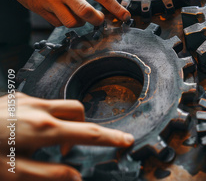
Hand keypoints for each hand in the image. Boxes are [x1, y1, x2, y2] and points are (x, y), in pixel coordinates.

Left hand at [0, 93, 133, 180]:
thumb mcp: (12, 172)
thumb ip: (48, 174)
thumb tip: (76, 176)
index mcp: (42, 130)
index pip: (88, 133)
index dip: (112, 138)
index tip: (128, 140)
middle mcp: (38, 109)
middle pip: (78, 111)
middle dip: (83, 128)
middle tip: (68, 150)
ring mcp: (25, 100)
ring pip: (61, 105)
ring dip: (64, 121)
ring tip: (46, 142)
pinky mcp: (13, 98)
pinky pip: (41, 103)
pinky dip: (45, 116)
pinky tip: (26, 131)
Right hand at [1, 0, 130, 27]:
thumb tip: (102, 3)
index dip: (116, 7)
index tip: (126, 16)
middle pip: (87, 12)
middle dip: (96, 20)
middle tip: (98, 20)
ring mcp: (51, 1)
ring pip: (71, 23)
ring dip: (78, 23)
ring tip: (75, 14)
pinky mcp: (40, 10)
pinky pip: (57, 24)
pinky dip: (62, 22)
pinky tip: (59, 12)